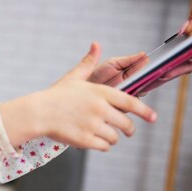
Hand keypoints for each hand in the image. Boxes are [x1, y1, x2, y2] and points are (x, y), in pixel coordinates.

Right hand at [0, 43, 156, 151]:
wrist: (38, 113)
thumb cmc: (55, 95)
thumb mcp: (74, 77)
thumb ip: (88, 63)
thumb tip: (96, 44)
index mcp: (100, 93)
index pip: (131, 103)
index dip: (145, 111)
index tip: (153, 117)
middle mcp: (100, 109)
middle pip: (126, 124)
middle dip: (129, 129)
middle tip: (128, 131)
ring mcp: (93, 125)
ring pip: (114, 137)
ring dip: (112, 138)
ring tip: (105, 135)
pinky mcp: (86, 140)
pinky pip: (104, 146)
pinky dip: (102, 145)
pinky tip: (95, 141)